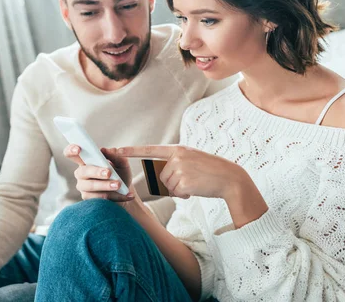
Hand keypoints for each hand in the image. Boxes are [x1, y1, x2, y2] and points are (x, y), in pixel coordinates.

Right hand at [64, 144, 135, 202]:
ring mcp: (83, 187)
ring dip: (106, 185)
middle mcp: (81, 173)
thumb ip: (115, 156)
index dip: (71, 150)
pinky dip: (115, 196)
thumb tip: (105, 150)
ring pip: (91, 186)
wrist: (125, 192)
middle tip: (109, 173)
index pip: (71, 154)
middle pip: (82, 171)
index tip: (78, 149)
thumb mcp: (122, 164)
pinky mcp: (88, 199)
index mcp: (86, 161)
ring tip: (119, 185)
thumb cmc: (120, 174)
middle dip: (96, 172)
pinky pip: (99, 197)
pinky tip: (126, 195)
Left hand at [116, 145, 267, 226]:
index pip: (150, 150)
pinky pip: (176, 193)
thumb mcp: (192, 160)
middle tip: (191, 181)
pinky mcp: (184, 181)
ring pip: (168, 186)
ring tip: (195, 184)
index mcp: (178, 149)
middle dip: (172, 183)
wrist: (230, 179)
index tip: (114, 150)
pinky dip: (185, 195)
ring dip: (180, 190)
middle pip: (160, 176)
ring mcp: (180, 169)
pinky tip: (197, 189)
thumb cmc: (212, 172)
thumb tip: (162, 178)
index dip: (131, 151)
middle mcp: (177, 157)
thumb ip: (176, 164)